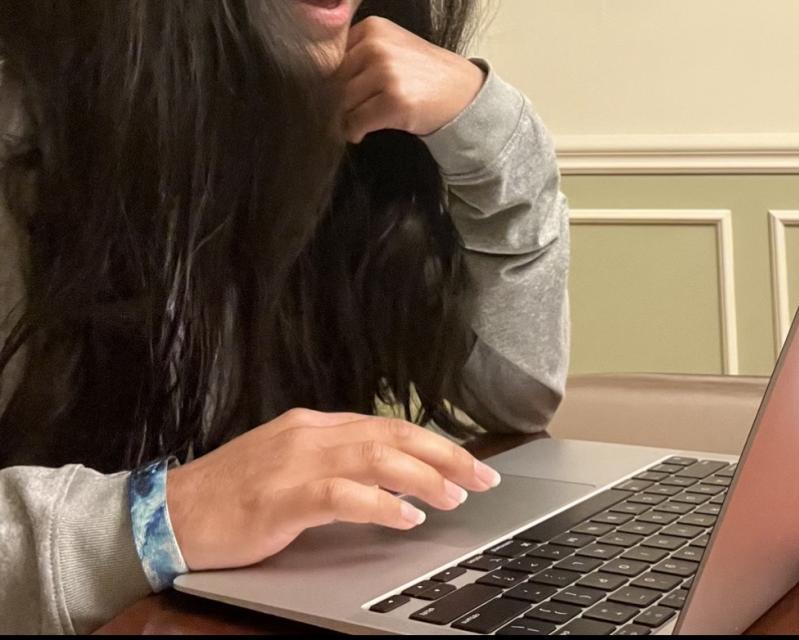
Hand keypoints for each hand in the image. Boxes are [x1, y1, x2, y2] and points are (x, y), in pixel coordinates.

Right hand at [165, 409, 500, 570]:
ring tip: (455, 495)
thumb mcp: (289, 468)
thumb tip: (392, 480)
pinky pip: (343, 494)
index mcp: (315, 424)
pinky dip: (380, 503)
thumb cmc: (231, 497)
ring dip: (423, 477)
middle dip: (445, 455)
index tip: (470, 462)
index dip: (434, 443)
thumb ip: (336, 466)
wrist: (170, 512)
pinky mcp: (282, 496)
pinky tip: (405, 517)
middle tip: (484, 477)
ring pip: (377, 458)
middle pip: (393, 435)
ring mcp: (296, 461)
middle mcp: (311, 433)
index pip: (389, 425)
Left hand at [337, 17, 484, 143]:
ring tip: (364, 117)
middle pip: (333, 81)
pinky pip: (355, 122)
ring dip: (347, 117)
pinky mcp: (394, 100)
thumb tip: (314, 80)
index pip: (330, 58)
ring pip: (341, 103)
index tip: (345, 90)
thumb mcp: (392, 46)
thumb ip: (358, 52)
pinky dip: (355, 131)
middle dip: (339, 100)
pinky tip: (366, 129)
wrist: (462, 91)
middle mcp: (377, 46)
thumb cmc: (422, 72)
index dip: (333, 79)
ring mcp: (386, 72)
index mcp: (373, 28)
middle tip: (354, 109)